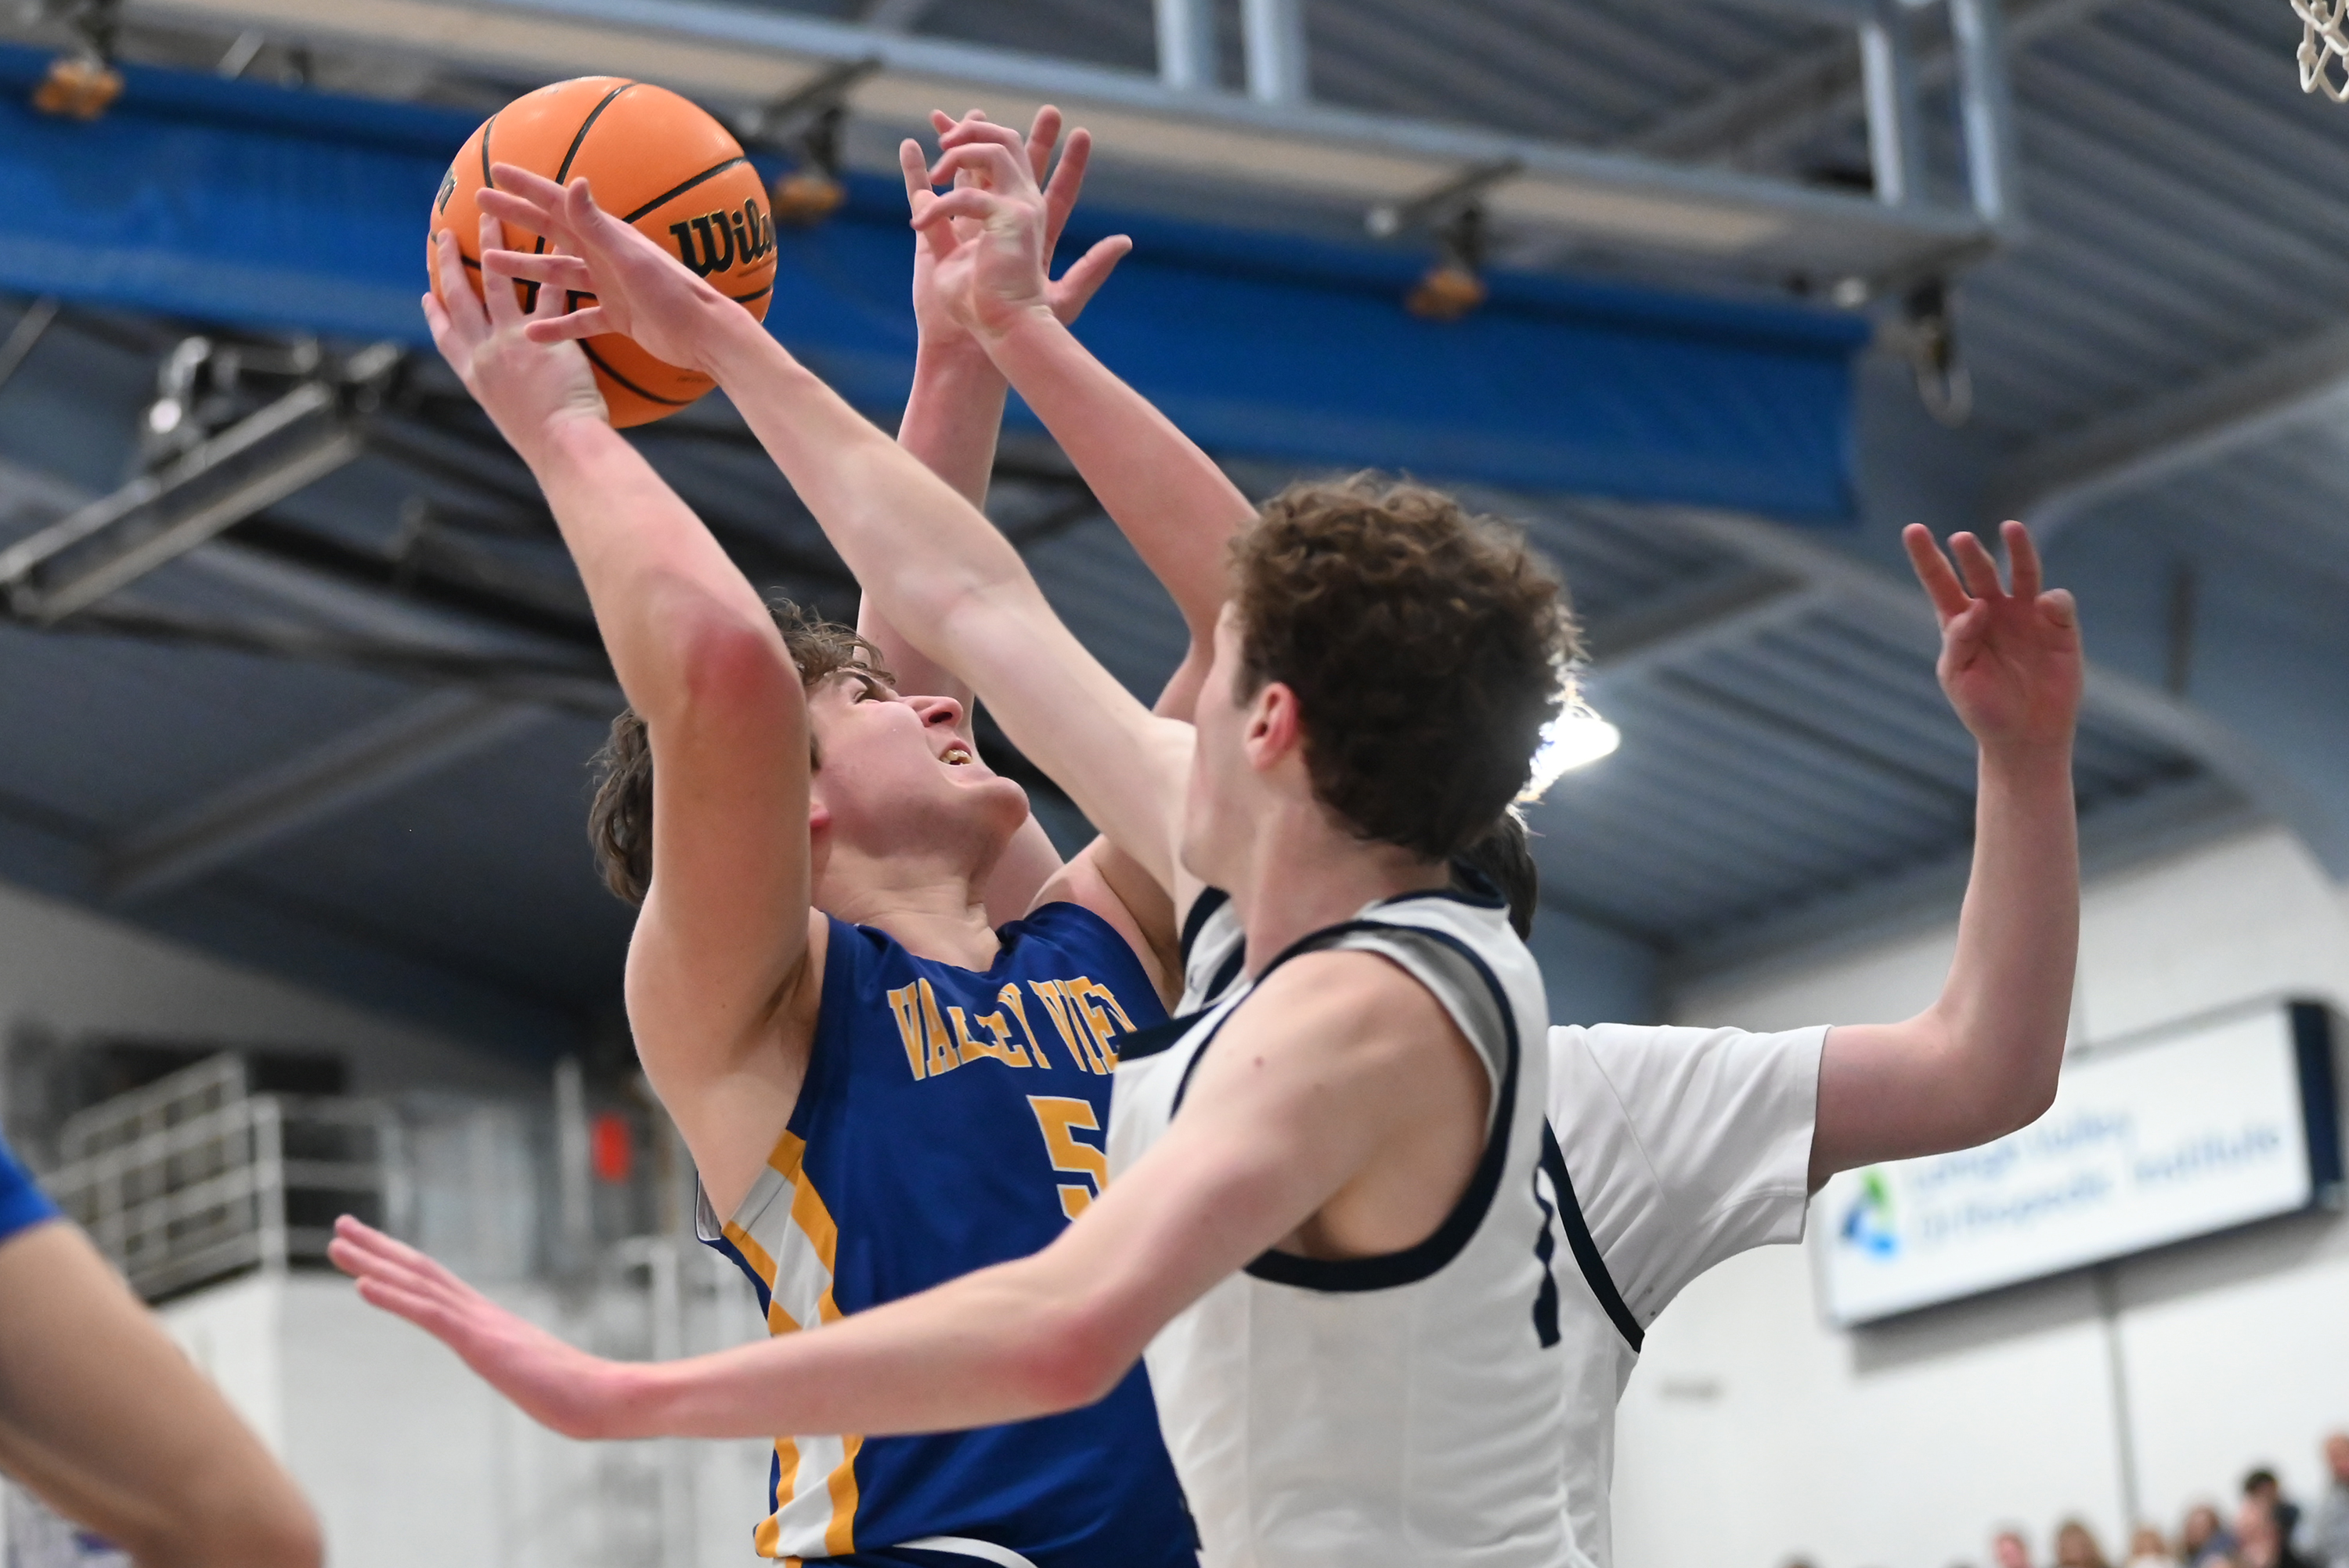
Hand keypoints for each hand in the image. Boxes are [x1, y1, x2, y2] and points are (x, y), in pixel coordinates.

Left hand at [328, 1215, 631, 1440]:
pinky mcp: (480, 1342)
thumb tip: (528, 1380)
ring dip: (372, 1263)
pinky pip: (429, 1315)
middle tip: (341, 1226)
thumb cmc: (578, 1393)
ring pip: (418, 1284)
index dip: (400, 1262)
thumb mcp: (535, 1379)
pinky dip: (392, 1297)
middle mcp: (480, 1312)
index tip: (370, 1247)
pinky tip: (361, 1286)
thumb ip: (522, 1370)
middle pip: (421, 1270)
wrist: (604, 1397)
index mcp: (489, 1321)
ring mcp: (480, 1324)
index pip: (437, 1283)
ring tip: (337, 1245)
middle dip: (377, 1248)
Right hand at [423, 213, 606, 465]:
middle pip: (460, 297)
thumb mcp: (511, 420)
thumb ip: (506, 397)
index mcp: (474, 376)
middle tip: (442, 235)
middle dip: (448, 263)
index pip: (446, 337)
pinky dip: (550, 265)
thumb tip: (511, 395)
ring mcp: (510, 340)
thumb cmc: (547, 446)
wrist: (562, 448)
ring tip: (490, 218)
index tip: (427, 292)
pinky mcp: (542, 334)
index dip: (435, 313)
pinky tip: (554, 239)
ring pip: (497, 281)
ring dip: (491, 246)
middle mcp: (484, 354)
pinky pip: (547, 291)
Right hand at [476, 166, 738, 375]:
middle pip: (552, 233)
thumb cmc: (673, 294)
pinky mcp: (619, 317)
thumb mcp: (630, 259)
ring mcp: (612, 287)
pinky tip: (532, 333)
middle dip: (517, 218)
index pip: (559, 205)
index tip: (495, 171)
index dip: (526, 188)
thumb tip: (577, 182)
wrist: (705, 336)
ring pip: (560, 275)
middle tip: (481, 205)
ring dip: (527, 270)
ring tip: (492, 265)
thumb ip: (598, 226)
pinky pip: (580, 319)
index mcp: (609, 236)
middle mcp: (608, 256)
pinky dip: (557, 325)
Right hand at [903, 108, 1131, 343]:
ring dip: (966, 146)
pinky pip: (922, 196)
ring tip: (967, 116)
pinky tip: (913, 147)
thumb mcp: (1063, 301)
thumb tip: (1125, 241)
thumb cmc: (1019, 327)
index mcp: (1033, 235)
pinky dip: (915, 172)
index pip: (1056, 192)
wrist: (974, 344)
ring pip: (967, 175)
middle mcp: (1001, 224)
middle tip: (1036, 112)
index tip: (1082, 133)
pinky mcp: (935, 236)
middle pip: (1012, 171)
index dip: (1069, 165)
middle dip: (1019, 140)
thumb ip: (1092, 270)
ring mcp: (967, 226)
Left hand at [1903, 520, 2081, 756]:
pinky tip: (2043, 605)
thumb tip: (1976, 606)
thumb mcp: (1959, 678)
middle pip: (1980, 572)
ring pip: (2023, 573)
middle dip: (1971, 554)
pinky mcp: (2059, 628)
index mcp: (1959, 622)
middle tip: (1960, 539)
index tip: (1912, 530)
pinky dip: (2052, 599)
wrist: (2024, 737)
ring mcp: (2026, 616)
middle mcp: (1993, 611)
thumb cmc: (1983, 709)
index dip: (1926, 556)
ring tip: (2011, 528)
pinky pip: (2057, 603)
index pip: (1940, 582)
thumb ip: (1960, 640)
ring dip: (2019, 550)